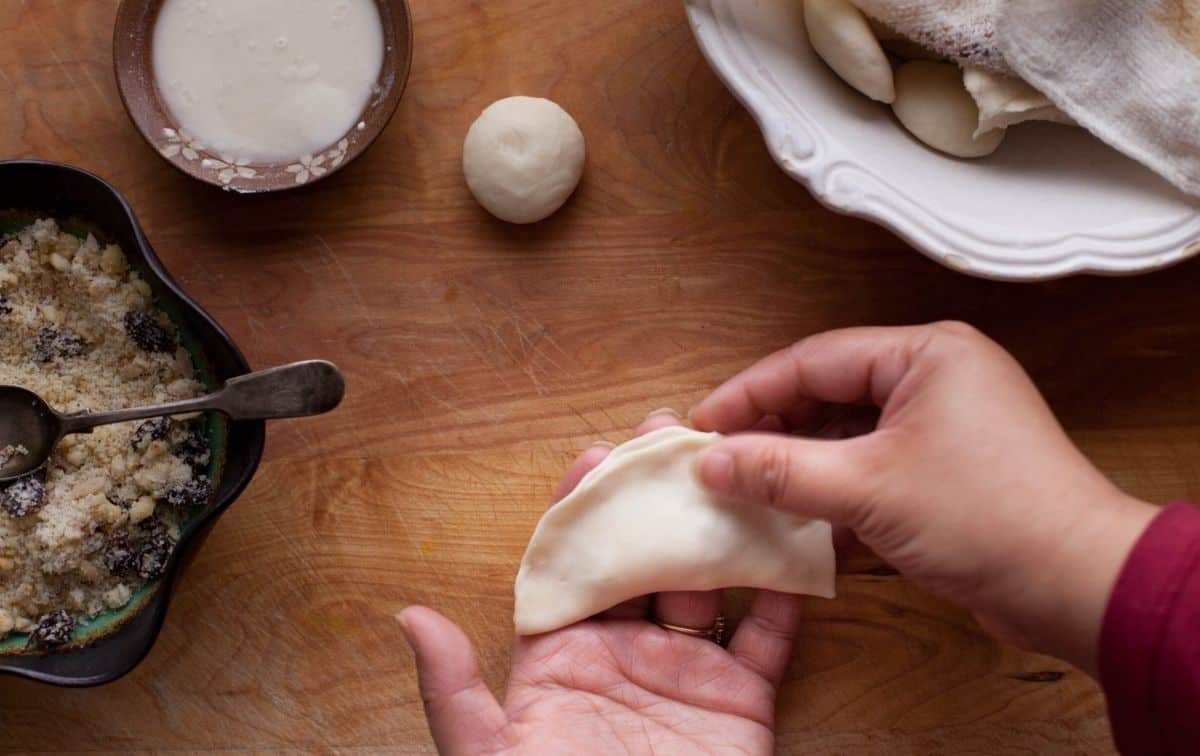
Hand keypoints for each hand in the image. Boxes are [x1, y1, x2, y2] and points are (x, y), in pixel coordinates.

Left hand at [400, 413, 803, 755]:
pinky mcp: (742, 702)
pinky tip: (794, 542)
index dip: (578, 509)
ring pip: (706, 580)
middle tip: (669, 436)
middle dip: (651, 496)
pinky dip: (785, 591)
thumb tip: (409, 615)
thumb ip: (454, 693)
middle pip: (638, 558)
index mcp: (558, 659)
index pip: (567, 566)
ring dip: (716, 524)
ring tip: (730, 468)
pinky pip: (768, 637)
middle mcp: (623, 654)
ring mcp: (685, 674)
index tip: (593, 458)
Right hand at [691, 322, 1156, 674]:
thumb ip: (780, 470)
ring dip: (802, 462)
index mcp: (926, 353)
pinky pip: (873, 462)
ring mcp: (945, 422)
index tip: (702, 427)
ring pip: (848, 431)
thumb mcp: (867, 489)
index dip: (750, 394)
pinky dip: (837, 486)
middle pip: (829, 392)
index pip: (813, 360)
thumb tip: (711, 461)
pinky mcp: (948, 466)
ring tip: (752, 490)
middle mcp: (937, 376)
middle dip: (774, 429)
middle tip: (721, 461)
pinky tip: (802, 516)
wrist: (1076, 585)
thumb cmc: (987, 518)